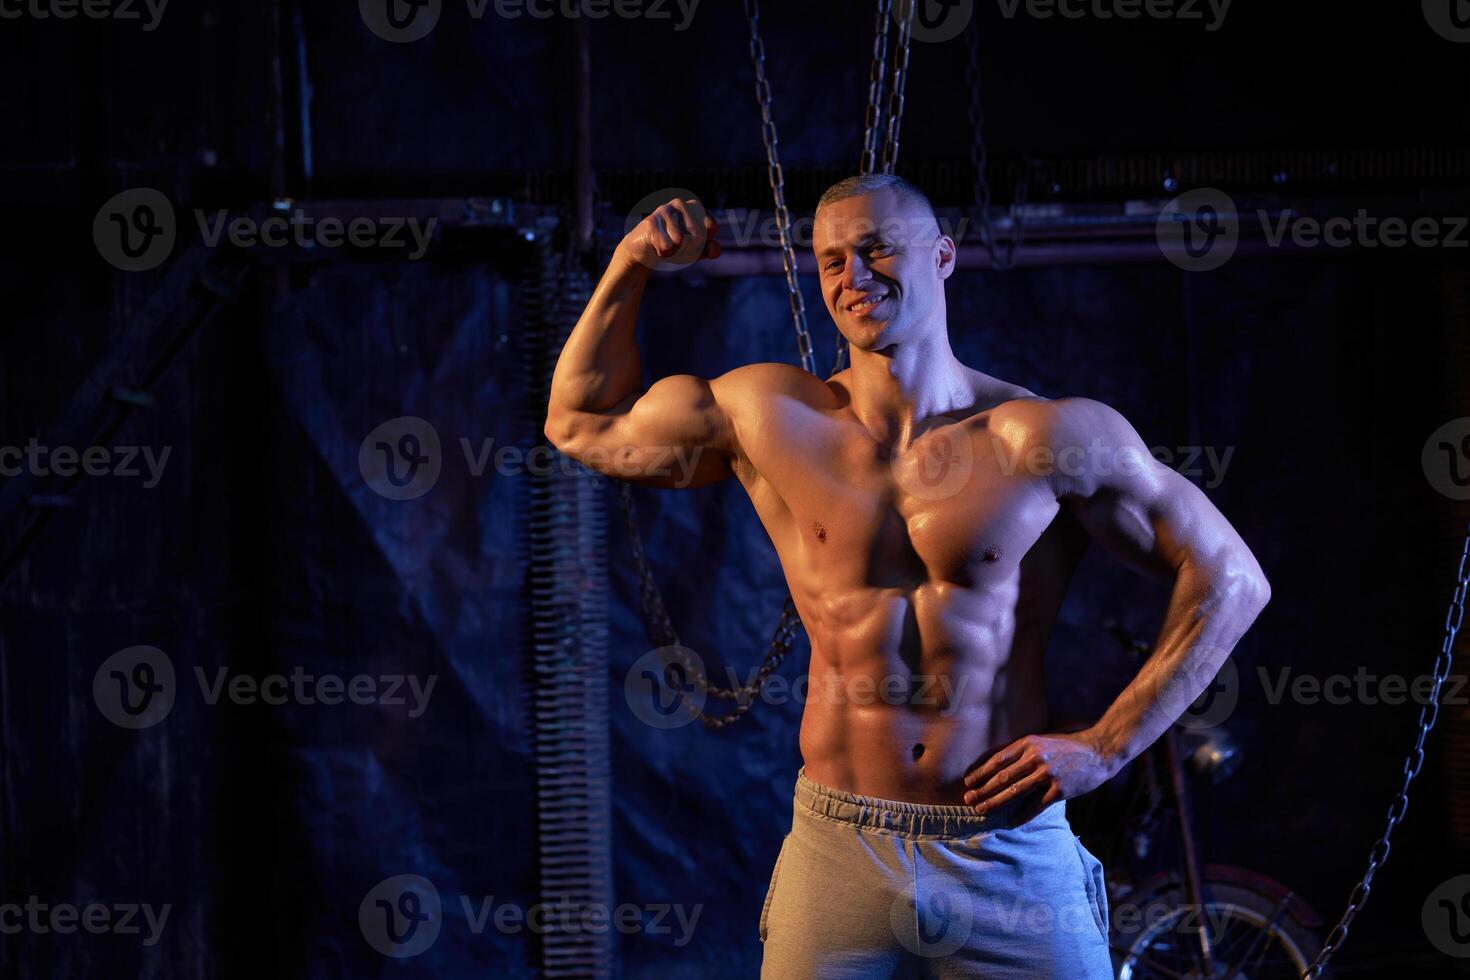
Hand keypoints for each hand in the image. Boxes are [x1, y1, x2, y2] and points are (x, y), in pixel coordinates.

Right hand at [616, 198, 721, 269]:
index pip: (711, 227)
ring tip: (666, 245)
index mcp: (694, 206)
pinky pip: (667, 246)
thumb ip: (709, 249)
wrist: (644, 250)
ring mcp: (664, 210)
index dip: (704, 242)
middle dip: (689, 249)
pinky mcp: (651, 221)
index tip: (695, 242)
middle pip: (698, 236)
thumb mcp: (696, 250)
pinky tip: (656, 247)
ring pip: (681, 241)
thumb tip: (715, 248)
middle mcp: (679, 203)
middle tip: (677, 246)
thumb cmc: (674, 246)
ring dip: (675, 251)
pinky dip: (663, 252)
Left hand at [961, 731, 1117, 825]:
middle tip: (968, 800)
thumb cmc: (1067, 746)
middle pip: (1003, 777)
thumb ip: (1023, 751)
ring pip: (1015, 792)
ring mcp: (1047, 774)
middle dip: (983, 790)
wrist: (1098, 751)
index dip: (981, 772)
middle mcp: (1035, 757)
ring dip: (995, 802)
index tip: (968, 782)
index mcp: (1028, 743)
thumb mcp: (1042, 741)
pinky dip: (1021, 816)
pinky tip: (1009, 823)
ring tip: (982, 810)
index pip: (998, 760)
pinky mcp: (1059, 790)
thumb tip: (999, 766)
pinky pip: (1036, 806)